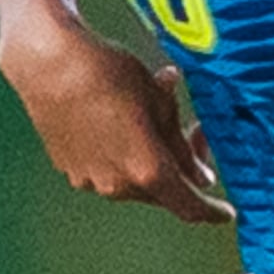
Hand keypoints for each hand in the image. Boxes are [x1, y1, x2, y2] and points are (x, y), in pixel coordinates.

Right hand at [0, 19, 232, 224]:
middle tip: (193, 131)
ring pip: (133, 178)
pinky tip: (117, 118)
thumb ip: (181, 146)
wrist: (48, 61)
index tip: (225, 212)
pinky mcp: (68, 168)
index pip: (189, 206)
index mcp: (148, 170)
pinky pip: (107, 169)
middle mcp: (118, 185)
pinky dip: (120, 151)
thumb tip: (200, 177)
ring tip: (148, 110)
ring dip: (148, 156)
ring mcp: (89, 180)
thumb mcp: (159, 103)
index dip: (211, 211)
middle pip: (162, 189)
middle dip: (180, 167)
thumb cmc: (109, 74)